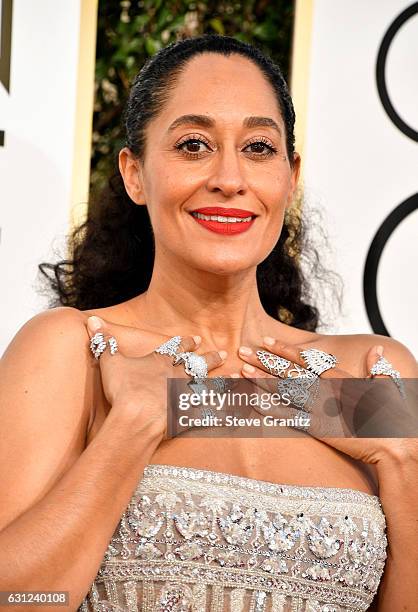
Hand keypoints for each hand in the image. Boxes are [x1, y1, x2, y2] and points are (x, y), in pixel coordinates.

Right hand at [85, 316, 226, 439]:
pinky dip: (221, 411)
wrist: (137, 414)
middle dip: (210, 358)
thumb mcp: (109, 360)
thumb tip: (91, 321)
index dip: (186, 342)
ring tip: (234, 377)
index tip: (197, 338)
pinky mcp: (189, 414)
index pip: (177, 348)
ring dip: (221, 380)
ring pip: (208, 384)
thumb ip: (103, 340)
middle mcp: (177, 375)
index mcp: (161, 361)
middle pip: (198, 363)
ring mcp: (185, 395)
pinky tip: (232, 411)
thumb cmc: (123, 387)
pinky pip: (209, 411)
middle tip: (224, 353)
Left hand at [237, 338, 416, 466]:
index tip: (266, 340)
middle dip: (264, 360)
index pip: (306, 359)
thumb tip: (377, 349)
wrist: (393, 445)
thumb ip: (376, 368)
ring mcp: (320, 409)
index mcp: (341, 379)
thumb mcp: (385, 387)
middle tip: (243, 350)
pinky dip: (271, 409)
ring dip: (262, 380)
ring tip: (242, 369)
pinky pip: (289, 417)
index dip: (284, 349)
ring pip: (285, 391)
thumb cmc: (390, 417)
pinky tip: (254, 402)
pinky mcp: (318, 429)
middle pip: (289, 371)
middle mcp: (326, 390)